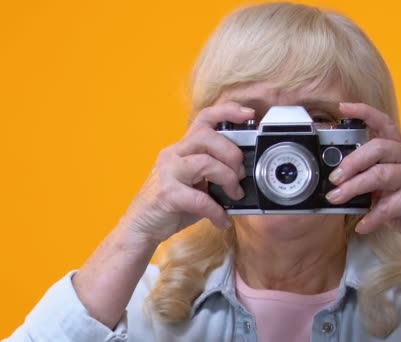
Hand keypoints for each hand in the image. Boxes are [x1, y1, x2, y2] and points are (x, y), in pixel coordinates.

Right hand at [120, 102, 253, 243]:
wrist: (142, 226)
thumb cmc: (173, 205)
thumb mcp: (197, 183)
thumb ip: (216, 172)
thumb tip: (246, 173)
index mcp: (183, 148)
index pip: (204, 118)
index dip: (227, 111)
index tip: (248, 114)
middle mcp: (174, 154)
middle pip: (208, 136)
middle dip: (232, 154)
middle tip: (241, 175)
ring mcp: (168, 172)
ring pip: (205, 162)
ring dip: (228, 178)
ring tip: (234, 195)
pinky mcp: (167, 194)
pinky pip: (200, 198)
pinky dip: (217, 210)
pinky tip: (222, 219)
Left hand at [325, 102, 400, 253]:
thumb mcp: (387, 191)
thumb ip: (368, 181)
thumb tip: (336, 180)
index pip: (384, 124)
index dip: (364, 112)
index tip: (342, 108)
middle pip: (379, 147)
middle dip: (352, 161)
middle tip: (334, 178)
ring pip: (381, 174)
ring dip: (354, 187)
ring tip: (337, 199)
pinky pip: (390, 204)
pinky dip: (372, 216)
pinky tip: (362, 225)